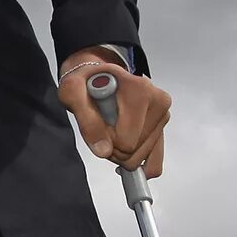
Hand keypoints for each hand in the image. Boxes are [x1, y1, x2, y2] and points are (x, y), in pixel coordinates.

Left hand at [59, 49, 169, 174]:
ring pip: (141, 158)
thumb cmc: (86, 81)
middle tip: (104, 124)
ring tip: (112, 127)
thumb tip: (104, 150)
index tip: (99, 120)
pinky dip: (137, 162)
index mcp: (140, 90)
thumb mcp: (73, 92)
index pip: (125, 141)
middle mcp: (158, 101)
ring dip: (122, 151)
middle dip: (114, 146)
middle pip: (134, 152)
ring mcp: (162, 115)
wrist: (97, 75)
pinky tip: (124, 148)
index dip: (106, 138)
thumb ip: (86, 121)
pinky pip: (155, 161)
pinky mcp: (162, 127)